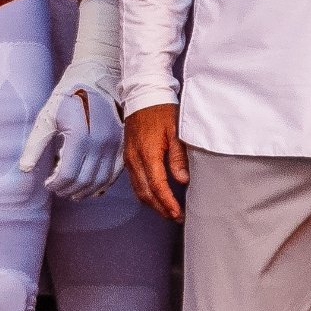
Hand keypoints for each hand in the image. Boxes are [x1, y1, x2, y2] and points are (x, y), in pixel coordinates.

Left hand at [17, 0, 125, 200]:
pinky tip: (92, 187)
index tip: (48, 183)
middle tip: (58, 189)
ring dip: (85, 191)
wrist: (97, 78)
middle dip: (68, 190)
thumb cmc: (68, 97)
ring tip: (72, 191)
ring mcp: (113, 145)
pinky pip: (115, 173)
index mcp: (80, 137)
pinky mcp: (121, 144)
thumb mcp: (47, 117)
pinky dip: (103, 184)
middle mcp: (100, 144)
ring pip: (100, 181)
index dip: (55, 184)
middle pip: (84, 181)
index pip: (67, 174)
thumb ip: (35, 145)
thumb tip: (25, 169)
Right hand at [126, 102, 188, 223]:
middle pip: (145, 193)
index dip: (167, 203)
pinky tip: (156, 195)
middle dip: (160, 208)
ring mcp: (129, 158)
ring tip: (168, 210)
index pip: (157, 186)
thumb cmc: (161, 110)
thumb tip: (182, 180)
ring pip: (138, 189)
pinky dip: (145, 192)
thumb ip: (178, 157)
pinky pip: (134, 180)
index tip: (177, 213)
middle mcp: (135, 159)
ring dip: (152, 203)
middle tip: (175, 216)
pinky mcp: (128, 156)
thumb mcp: (176, 130)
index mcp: (148, 153)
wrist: (143, 94)